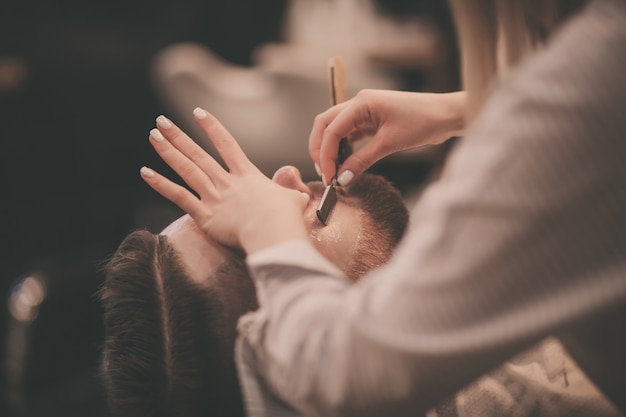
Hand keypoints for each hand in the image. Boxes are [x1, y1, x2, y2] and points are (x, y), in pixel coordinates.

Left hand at [140, 108, 309, 252]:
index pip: (227, 145)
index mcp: (248, 176)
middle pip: (199, 154)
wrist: (274, 231)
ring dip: (168, 151)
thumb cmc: (286, 218)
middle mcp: (227, 182)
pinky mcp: (205, 215)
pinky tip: (145, 172)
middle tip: (162, 121)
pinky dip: (161, 184)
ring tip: (153, 135)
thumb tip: (300, 196)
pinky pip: (178, 196)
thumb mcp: (294, 200)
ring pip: (186, 169)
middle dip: (179, 136)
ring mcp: (214, 197)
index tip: (198, 112)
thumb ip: (292, 195)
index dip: (212, 128)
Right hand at [309, 90, 465, 184]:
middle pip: (326, 125)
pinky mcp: (372, 121)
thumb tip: (342, 178)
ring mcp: (365, 111)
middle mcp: (359, 104)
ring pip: (336, 129)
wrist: (446, 115)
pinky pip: (350, 134)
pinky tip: (346, 163)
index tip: (329, 176)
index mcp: (362, 102)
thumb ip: (362, 160)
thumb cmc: (423, 121)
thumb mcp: (389, 143)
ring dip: (331, 149)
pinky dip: (345, 149)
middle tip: (324, 173)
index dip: (325, 154)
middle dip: (320, 149)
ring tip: (335, 171)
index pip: (331, 129)